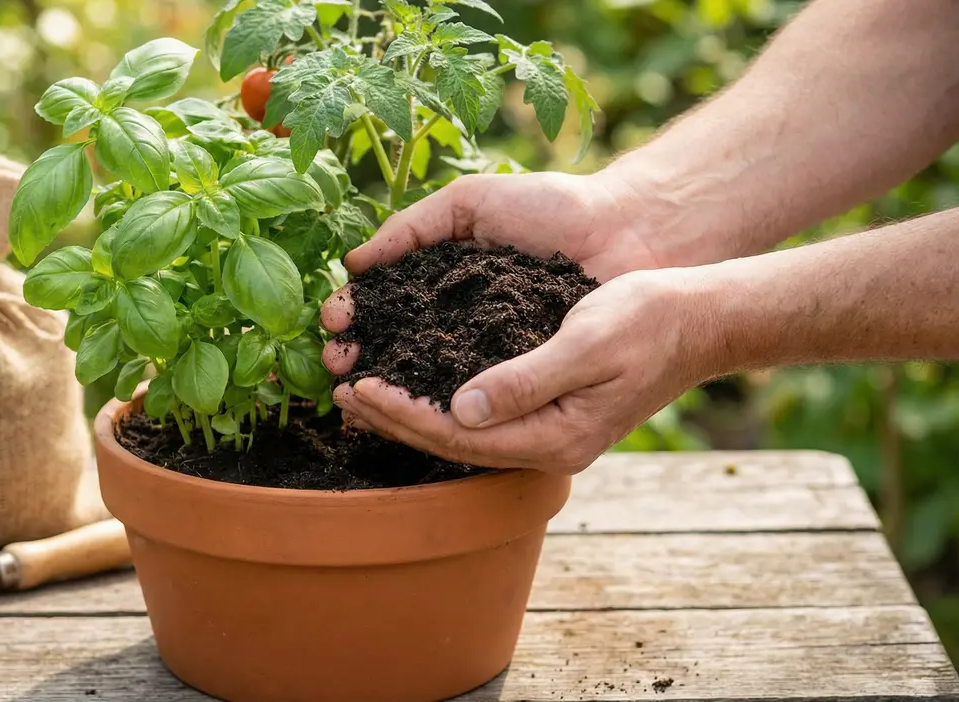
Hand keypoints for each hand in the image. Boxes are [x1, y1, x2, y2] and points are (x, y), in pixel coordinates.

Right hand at [321, 171, 661, 374]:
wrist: (625, 227)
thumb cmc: (552, 208)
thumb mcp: (473, 204)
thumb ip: (415, 227)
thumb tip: (355, 263)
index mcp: (446, 286)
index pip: (388, 309)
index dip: (358, 318)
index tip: (334, 322)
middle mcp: (465, 328)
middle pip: (401, 352)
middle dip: (362, 359)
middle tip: (335, 364)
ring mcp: (495, 358)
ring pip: (433, 383)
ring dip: (391, 393)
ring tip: (358, 394)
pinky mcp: (528, 382)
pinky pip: (482, 402)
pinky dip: (443, 408)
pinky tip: (413, 411)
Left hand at [326, 269, 717, 472]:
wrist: (700, 319)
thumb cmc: (649, 319)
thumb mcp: (587, 341)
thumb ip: (525, 379)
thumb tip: (460, 408)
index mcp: (557, 436)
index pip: (460, 436)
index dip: (404, 414)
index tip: (359, 389)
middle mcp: (549, 446)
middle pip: (454, 443)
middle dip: (394, 420)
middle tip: (340, 394)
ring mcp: (551, 434)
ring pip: (464, 434)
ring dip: (411, 414)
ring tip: (362, 395)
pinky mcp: (551, 413)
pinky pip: (482, 417)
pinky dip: (440, 403)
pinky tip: (414, 387)